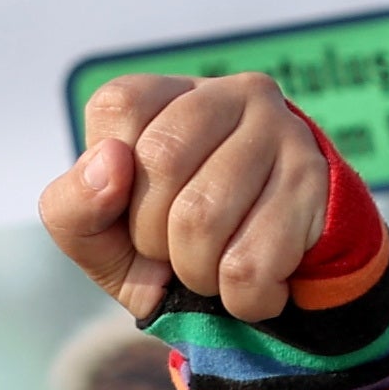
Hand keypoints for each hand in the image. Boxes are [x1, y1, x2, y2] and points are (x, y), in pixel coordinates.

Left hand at [41, 70, 334, 327]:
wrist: (250, 286)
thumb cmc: (158, 241)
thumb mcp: (95, 233)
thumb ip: (73, 204)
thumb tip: (110, 161)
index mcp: (162, 94)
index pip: (120, 107)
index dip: (111, 181)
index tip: (129, 208)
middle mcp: (229, 92)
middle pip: (164, 160)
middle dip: (150, 234)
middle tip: (169, 249)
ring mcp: (280, 128)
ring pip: (205, 214)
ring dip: (193, 270)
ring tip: (208, 268)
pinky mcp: (314, 177)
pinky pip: (251, 260)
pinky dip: (238, 297)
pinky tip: (247, 286)